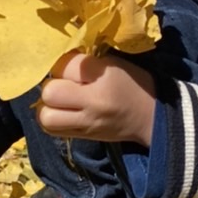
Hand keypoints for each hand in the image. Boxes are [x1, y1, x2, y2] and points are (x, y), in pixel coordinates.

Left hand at [38, 52, 156, 146]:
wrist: (150, 116)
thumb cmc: (133, 83)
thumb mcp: (114, 63)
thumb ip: (85, 61)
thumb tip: (57, 60)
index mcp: (103, 77)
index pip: (65, 64)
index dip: (64, 62)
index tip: (73, 66)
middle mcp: (93, 102)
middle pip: (50, 92)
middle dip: (52, 85)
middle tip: (63, 84)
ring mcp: (86, 123)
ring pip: (46, 116)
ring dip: (47, 106)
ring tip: (59, 100)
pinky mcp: (83, 136)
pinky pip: (52, 130)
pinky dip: (52, 119)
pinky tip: (61, 112)